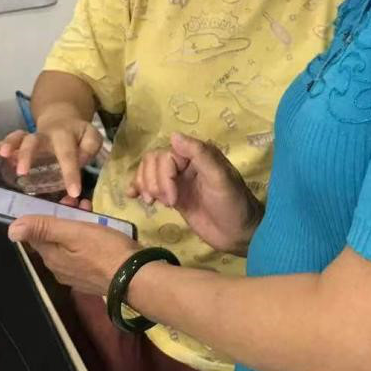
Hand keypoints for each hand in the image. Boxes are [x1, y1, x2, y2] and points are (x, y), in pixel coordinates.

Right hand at [0, 116, 100, 197]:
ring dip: (9, 146)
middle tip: (22, 172)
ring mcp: (30, 137)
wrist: (62, 118)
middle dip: (27, 155)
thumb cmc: (77, 135)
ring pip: (18, 138)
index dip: (71, 172)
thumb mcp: (91, 137)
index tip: (74, 192)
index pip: (68, 154)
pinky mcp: (20, 140)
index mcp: (64, 135)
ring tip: (2, 155)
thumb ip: (90, 147)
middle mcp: (44, 135)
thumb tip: (81, 160)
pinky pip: (6, 141)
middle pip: (34, 141)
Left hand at [8, 216, 138, 295]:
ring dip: (76, 226)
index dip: (45, 214)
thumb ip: (43, 228)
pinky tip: (101, 230)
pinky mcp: (92, 278)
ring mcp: (76, 275)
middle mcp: (59, 269)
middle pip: (53, 239)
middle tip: (80, 203)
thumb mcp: (74, 232)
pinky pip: (81, 254)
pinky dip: (86, 240)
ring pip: (68, 246)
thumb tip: (11, 229)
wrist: (136, 278)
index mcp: (51, 258)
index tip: (62, 201)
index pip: (36, 234)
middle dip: (63, 218)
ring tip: (92, 211)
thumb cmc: (104, 250)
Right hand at [129, 133, 263, 255]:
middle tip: (166, 202)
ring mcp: (178, 180)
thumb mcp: (220, 178)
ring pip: (149, 171)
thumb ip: (199, 154)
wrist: (238, 235)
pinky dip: (138, 187)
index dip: (163, 176)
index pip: (165, 155)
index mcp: (198, 154)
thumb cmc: (233, 204)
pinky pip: (151, 185)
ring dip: (145, 185)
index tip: (172, 200)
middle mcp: (186, 163)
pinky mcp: (173, 196)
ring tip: (153, 203)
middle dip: (153, 182)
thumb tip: (173, 135)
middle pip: (153, 161)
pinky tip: (132, 196)